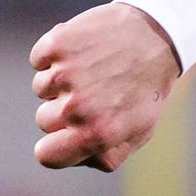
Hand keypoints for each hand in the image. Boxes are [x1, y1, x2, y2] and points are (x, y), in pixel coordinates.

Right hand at [28, 1, 182, 171]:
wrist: (157, 36)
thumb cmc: (146, 89)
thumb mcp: (140, 130)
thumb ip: (107, 154)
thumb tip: (76, 159)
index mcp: (98, 133)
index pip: (47, 155)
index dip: (53, 148)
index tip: (62, 137)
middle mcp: (78, 107)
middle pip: (44, 121)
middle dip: (63, 111)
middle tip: (95, 93)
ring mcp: (64, 74)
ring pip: (40, 89)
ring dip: (61, 81)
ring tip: (95, 70)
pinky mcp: (56, 45)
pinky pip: (38, 60)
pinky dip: (55, 56)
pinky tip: (84, 51)